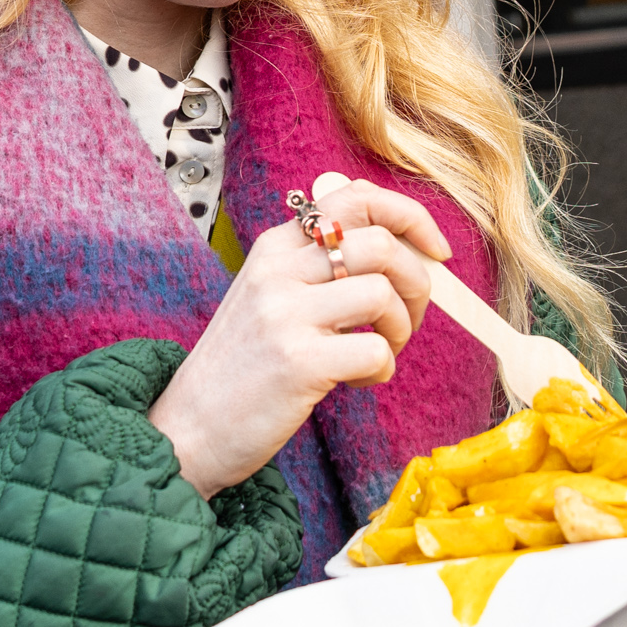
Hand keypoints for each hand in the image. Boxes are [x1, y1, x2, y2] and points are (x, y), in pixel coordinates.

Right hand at [148, 172, 450, 497]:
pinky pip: (375, 350)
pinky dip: (382, 370)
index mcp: (275, 247)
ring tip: (380, 351)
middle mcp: (278, 270)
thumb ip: (318, 266)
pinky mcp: (298, 362)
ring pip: (383, 292)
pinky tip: (356, 382)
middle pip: (380, 243)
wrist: (189, 428)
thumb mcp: (270, 296)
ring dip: (401, 328)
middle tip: (408, 318)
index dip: (411, 216)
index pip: (356, 198)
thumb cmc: (243, 366)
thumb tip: (399, 241)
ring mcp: (285, 314)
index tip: (436, 250)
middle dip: (418, 282)